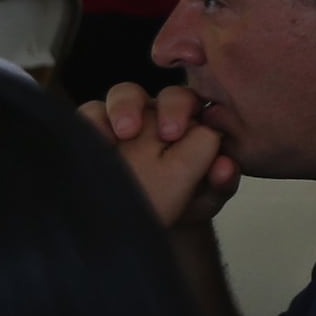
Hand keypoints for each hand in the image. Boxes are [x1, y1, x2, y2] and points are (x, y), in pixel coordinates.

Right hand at [83, 81, 237, 231]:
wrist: (141, 221)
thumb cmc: (178, 204)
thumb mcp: (204, 199)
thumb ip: (220, 183)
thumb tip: (225, 167)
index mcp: (192, 124)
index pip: (192, 103)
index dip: (184, 111)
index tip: (174, 134)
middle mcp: (160, 115)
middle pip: (165, 94)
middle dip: (165, 108)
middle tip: (164, 134)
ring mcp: (126, 119)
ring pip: (124, 95)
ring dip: (124, 107)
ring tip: (124, 133)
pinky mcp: (93, 130)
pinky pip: (90, 114)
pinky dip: (90, 122)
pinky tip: (94, 142)